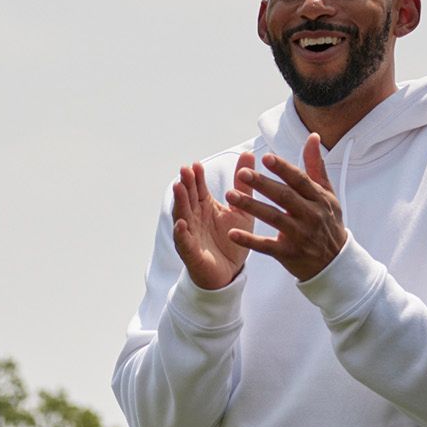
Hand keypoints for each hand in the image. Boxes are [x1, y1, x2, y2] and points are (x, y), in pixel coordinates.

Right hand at [171, 155, 255, 290]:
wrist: (230, 273)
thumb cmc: (232, 240)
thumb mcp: (241, 210)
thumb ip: (243, 184)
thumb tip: (247, 154)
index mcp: (205, 207)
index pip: (197, 188)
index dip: (196, 177)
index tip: (196, 165)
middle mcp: (194, 219)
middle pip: (187, 198)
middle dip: (185, 184)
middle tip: (185, 170)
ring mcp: (191, 235)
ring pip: (182, 216)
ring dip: (179, 203)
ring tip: (179, 189)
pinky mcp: (192, 253)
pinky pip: (184, 242)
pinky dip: (181, 233)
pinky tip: (181, 224)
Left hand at [227, 138, 347, 283]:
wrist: (335, 262)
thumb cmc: (328, 223)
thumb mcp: (327, 194)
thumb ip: (316, 166)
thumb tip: (313, 137)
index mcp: (318, 198)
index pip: (299, 179)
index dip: (283, 168)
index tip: (266, 157)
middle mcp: (310, 215)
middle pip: (284, 196)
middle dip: (262, 184)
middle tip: (242, 173)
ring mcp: (299, 235)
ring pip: (273, 218)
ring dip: (251, 206)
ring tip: (231, 195)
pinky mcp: (288, 254)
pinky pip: (266, 246)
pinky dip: (249, 240)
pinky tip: (232, 233)